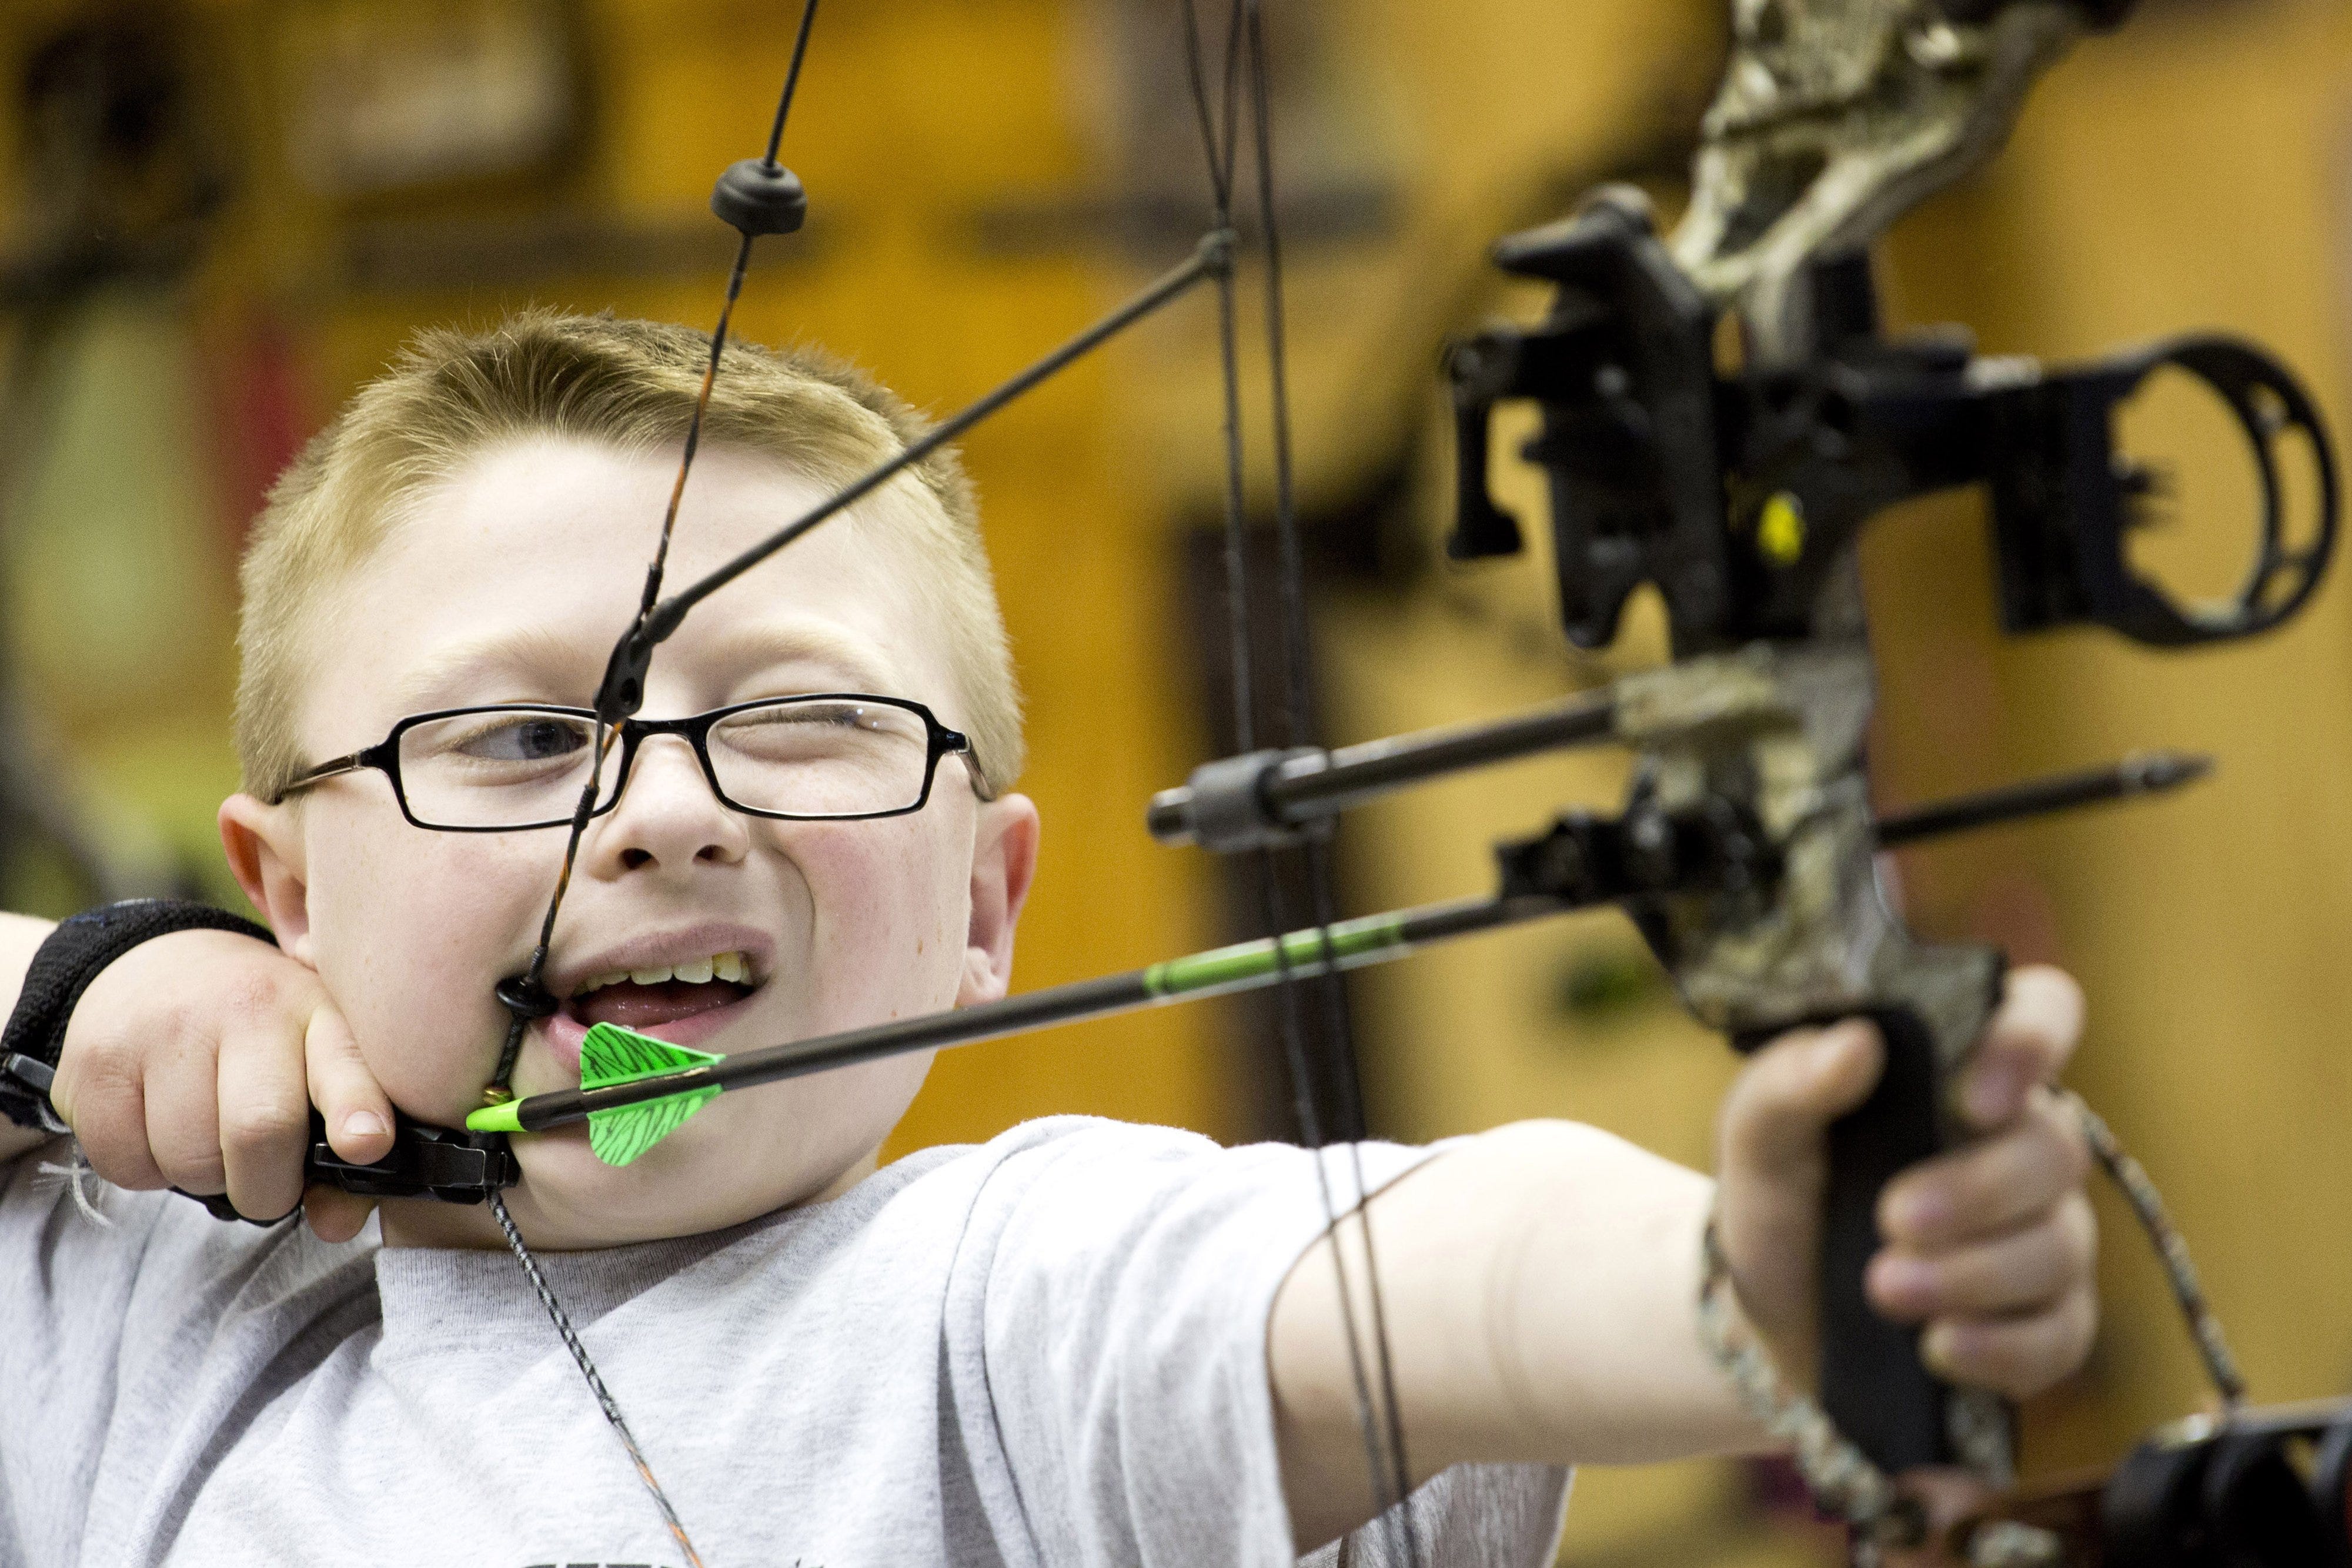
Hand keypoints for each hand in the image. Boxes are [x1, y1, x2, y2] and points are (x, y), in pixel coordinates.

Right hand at [49, 928, 392, 1239]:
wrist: (156, 967)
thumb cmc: (256, 1033)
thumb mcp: (315, 1055)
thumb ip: (342, 1136)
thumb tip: (338, 1222)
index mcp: (316, 1010)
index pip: (344, 1060)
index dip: (356, 1108)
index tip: (366, 1145)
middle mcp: (245, 1007)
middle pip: (260, 1130)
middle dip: (269, 1189)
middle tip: (266, 1184)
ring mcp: (165, 1029)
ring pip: (191, 1161)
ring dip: (206, 1179)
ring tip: (210, 1138)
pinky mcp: (98, 1062)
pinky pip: (128, 1165)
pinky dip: (148, 1172)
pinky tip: (159, 1129)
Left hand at [1713, 965, 2095, 1399]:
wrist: (1775, 1312)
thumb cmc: (1783, 1199)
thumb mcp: (1758, 1139)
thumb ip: (1791, 1084)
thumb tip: (1855, 1043)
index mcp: (1959, 1072)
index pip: (2040, 1013)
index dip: (2032, 1041)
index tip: (1977, 1098)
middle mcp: (2018, 1145)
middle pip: (2055, 1150)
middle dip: (1976, 1191)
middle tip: (1892, 1220)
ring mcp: (2044, 1234)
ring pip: (2058, 1247)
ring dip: (1973, 1274)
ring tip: (1884, 1289)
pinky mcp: (2048, 1321)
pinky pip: (2061, 1336)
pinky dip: (2000, 1347)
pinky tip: (1938, 1348)